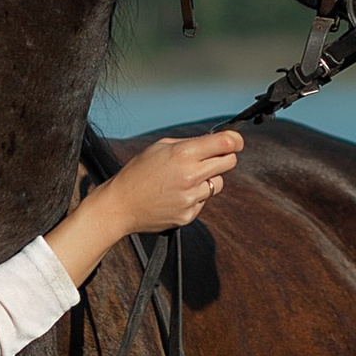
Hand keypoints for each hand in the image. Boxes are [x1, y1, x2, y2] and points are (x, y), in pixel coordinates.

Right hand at [108, 127, 243, 235]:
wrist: (120, 205)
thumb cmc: (138, 172)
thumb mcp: (160, 147)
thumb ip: (190, 143)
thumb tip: (215, 142)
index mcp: (183, 154)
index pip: (226, 144)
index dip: (235, 140)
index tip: (236, 141)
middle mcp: (190, 176)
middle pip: (229, 163)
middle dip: (224, 158)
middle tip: (212, 158)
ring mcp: (191, 198)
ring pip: (218, 184)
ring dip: (208, 179)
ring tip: (185, 180)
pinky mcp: (189, 215)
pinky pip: (203, 201)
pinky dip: (195, 197)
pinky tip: (176, 195)